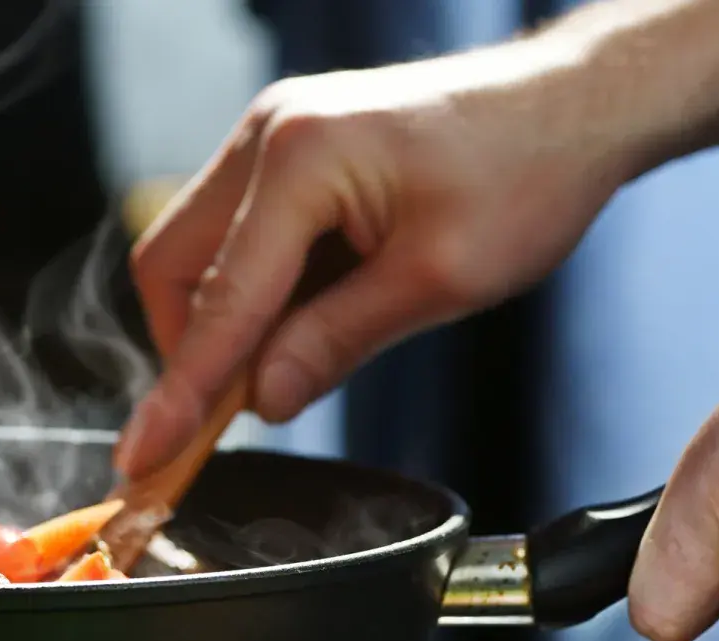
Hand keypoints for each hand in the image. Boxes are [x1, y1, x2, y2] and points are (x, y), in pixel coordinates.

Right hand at [115, 44, 658, 476]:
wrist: (574, 104)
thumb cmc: (525, 174)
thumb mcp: (437, 280)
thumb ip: (337, 342)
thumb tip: (265, 402)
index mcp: (299, 158)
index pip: (218, 301)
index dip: (181, 392)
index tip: (144, 458)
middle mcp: (268, 134)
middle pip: (173, 265)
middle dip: (190, 350)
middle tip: (228, 419)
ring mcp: (275, 136)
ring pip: (201, 252)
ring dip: (227, 322)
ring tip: (291, 366)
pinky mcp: (294, 151)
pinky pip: (241, 236)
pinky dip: (256, 293)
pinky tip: (306, 324)